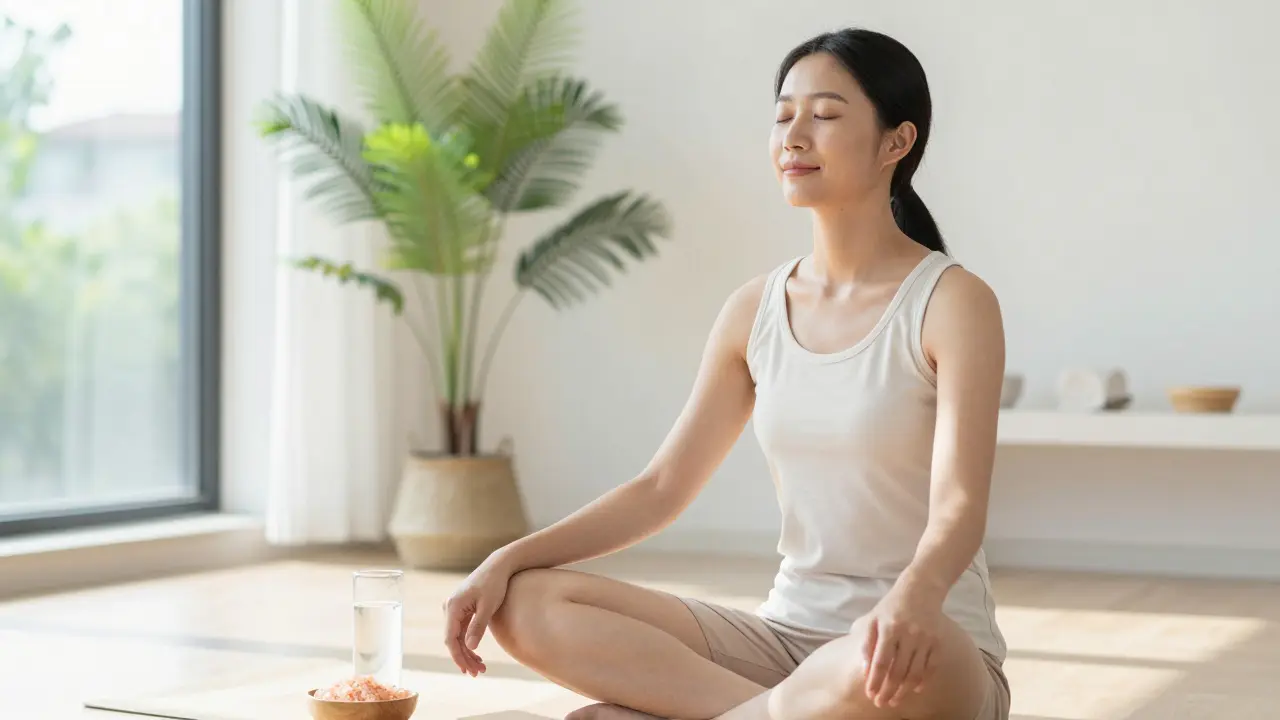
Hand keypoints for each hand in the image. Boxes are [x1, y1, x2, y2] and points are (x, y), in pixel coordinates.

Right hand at [442, 553, 513, 675]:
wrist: (498, 566)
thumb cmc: (495, 584)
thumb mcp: (488, 606)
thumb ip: (478, 626)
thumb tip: (470, 647)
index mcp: (453, 606)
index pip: (450, 638)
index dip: (458, 656)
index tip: (467, 670)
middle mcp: (449, 607)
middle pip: (453, 640)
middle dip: (464, 658)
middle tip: (478, 673)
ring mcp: (454, 608)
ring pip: (457, 637)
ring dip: (467, 653)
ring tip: (480, 668)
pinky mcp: (461, 609)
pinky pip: (461, 630)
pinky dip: (468, 643)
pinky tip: (476, 655)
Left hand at [860, 580, 944, 708]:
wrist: (920, 590)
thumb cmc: (891, 607)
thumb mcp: (873, 619)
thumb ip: (866, 644)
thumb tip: (865, 671)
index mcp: (889, 628)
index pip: (881, 661)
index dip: (875, 680)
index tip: (870, 694)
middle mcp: (909, 634)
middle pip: (898, 671)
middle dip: (888, 690)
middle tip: (880, 703)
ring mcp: (926, 639)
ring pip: (915, 673)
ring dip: (903, 691)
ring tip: (894, 701)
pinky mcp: (938, 642)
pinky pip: (931, 667)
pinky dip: (923, 680)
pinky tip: (914, 690)